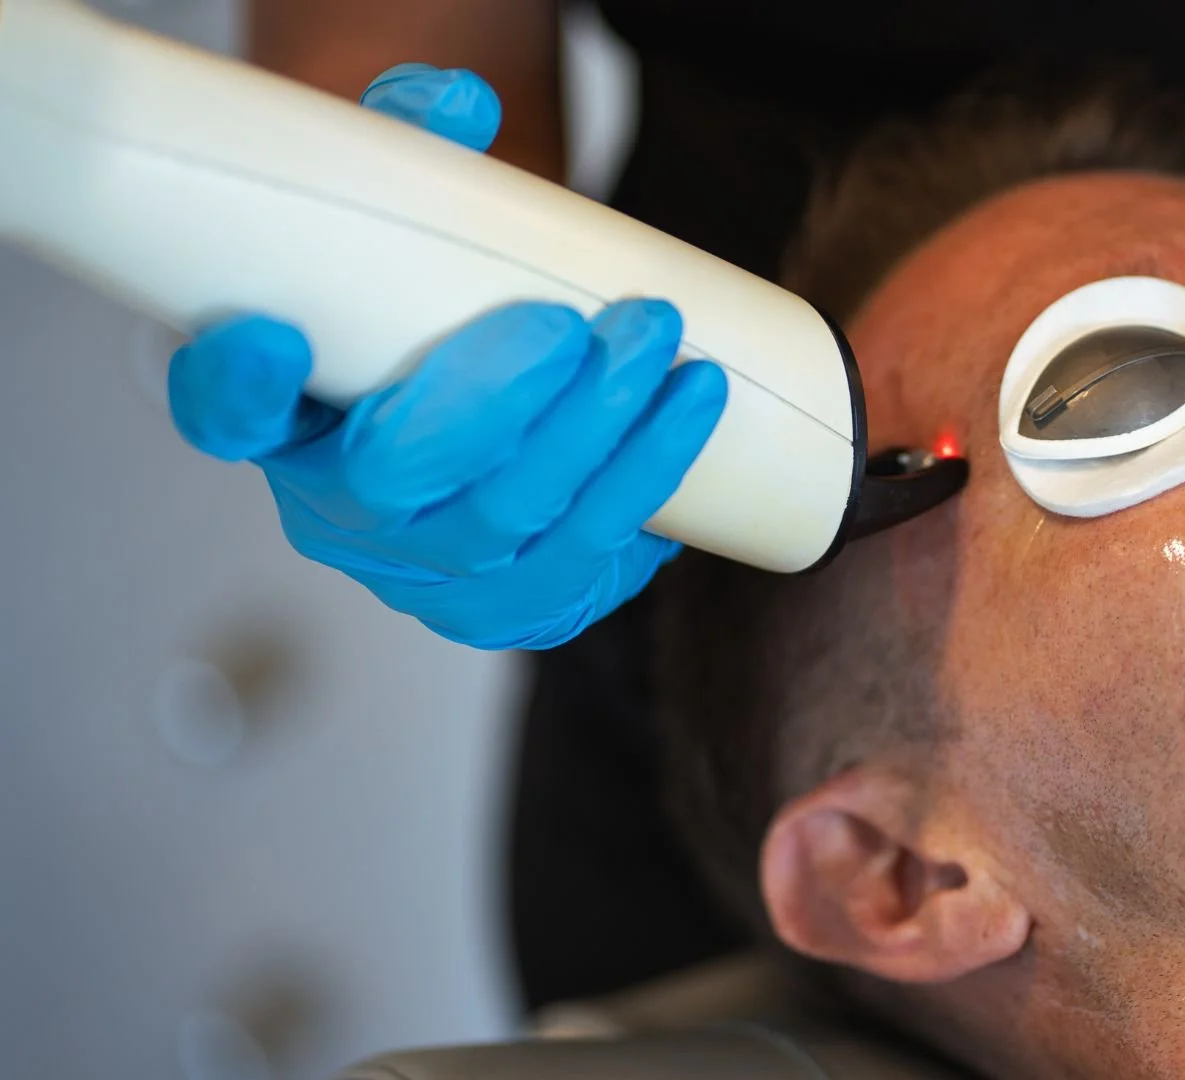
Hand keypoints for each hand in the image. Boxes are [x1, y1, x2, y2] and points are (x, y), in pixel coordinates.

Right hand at [167, 66, 726, 648]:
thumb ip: (415, 152)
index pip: (226, 416)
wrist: (491, 409)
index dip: (237, 388)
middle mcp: (334, 513)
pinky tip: (685, 438)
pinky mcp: (504, 610)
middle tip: (598, 326)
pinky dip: (640, 503)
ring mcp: (419, 575)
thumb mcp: (408, 230)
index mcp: (280, 422)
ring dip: (610, 451)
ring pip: (509, 531)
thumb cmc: (434, 312)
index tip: (267, 335)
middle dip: (508, 403)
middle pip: (398, 479)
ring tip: (683, 367)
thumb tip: (463, 104)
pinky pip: (575, 576)